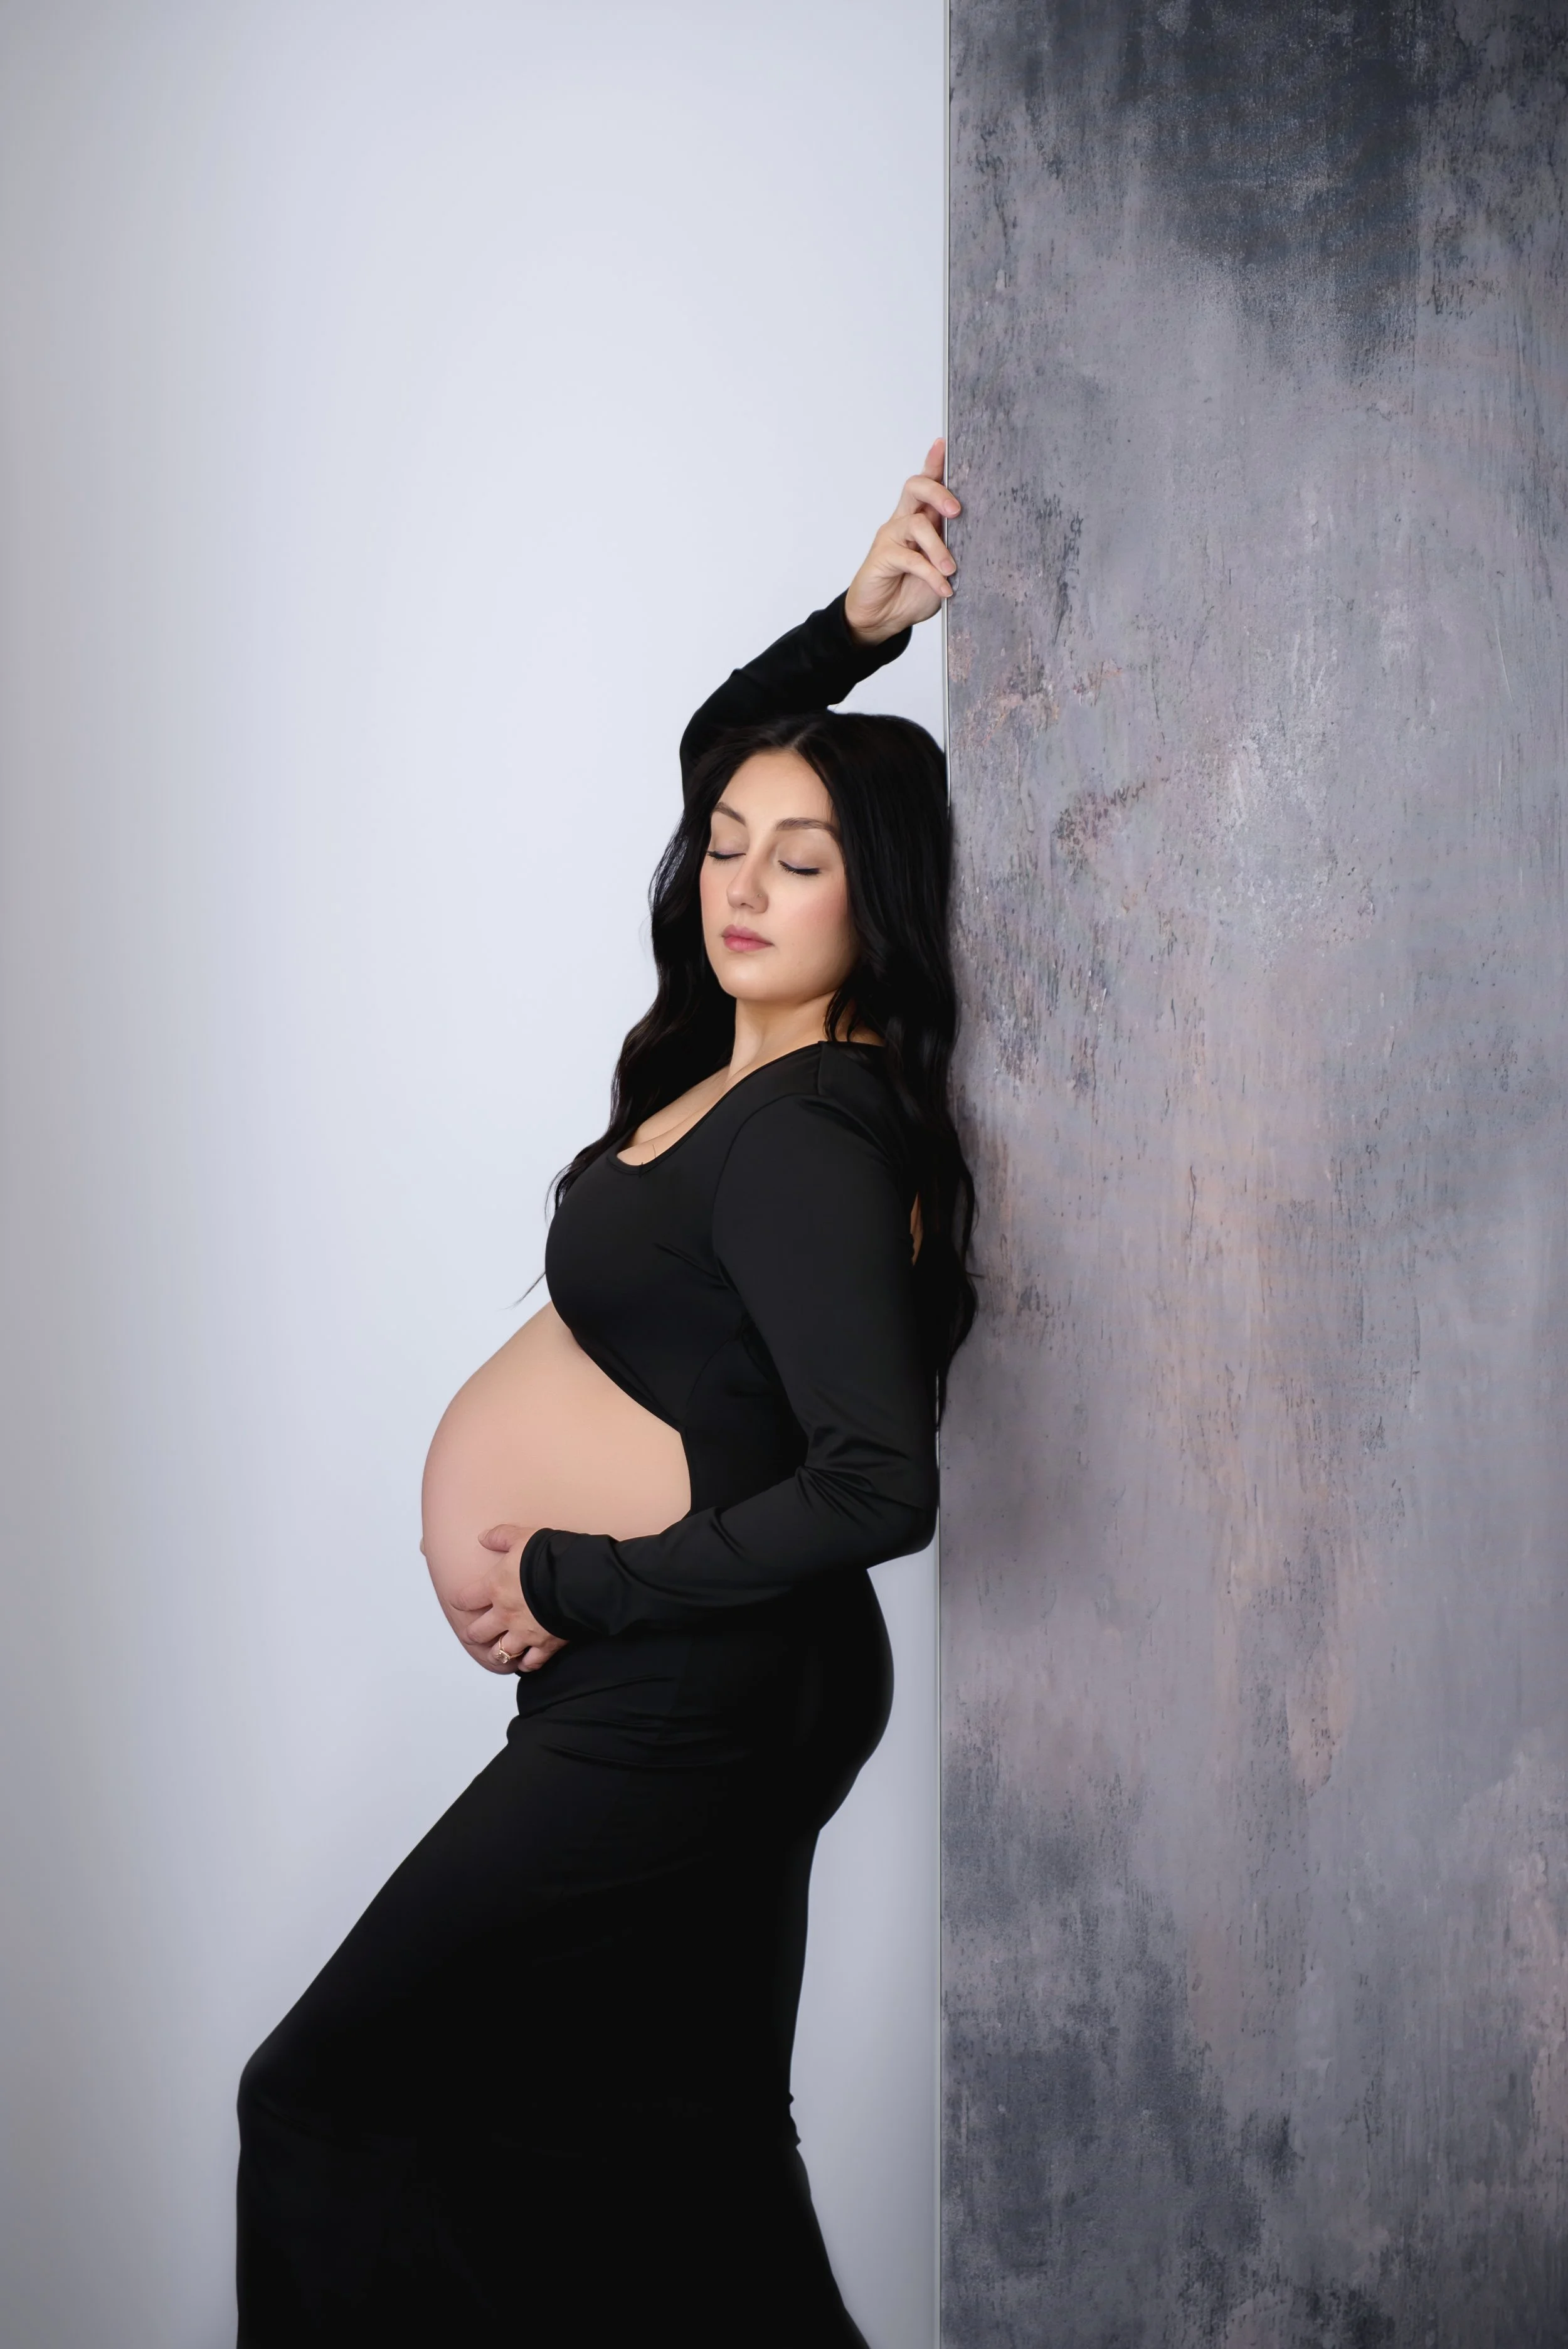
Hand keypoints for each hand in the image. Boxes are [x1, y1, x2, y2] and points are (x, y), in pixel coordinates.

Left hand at [455, 1523, 566, 1674]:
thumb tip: (483, 1537)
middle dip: (473, 1633)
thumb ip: (500, 1537)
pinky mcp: (545, 1644)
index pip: (465, 1599)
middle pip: (477, 1633)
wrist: (578, 1578)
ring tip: (497, 1650)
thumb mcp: (522, 1537)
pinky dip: (526, 1663)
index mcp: (495, 1588)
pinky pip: (531, 1662)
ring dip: (497, 1652)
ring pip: (500, 1653)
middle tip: (475, 1632)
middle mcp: (505, 1614)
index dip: (459, 1601)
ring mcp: (524, 1633)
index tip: (459, 1602)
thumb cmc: (550, 1556)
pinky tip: (525, 1661)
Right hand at [843, 438, 960, 645]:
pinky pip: (910, 559)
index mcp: (919, 518)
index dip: (933, 462)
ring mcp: (891, 537)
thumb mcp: (942, 568)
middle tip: (956, 511)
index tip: (943, 444)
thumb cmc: (913, 591)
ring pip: (915, 523)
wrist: (882, 618)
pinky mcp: (882, 557)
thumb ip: (955, 549)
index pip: (925, 483)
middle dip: (938, 491)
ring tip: (952, 569)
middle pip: (915, 487)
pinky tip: (944, 588)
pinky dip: (930, 574)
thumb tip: (986, 538)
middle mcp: (903, 521)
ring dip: (938, 546)